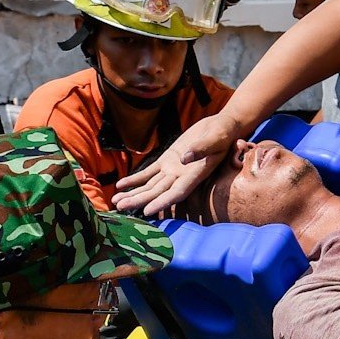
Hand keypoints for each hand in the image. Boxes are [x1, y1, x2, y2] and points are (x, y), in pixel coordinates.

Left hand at [113, 112, 245, 215]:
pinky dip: (135, 179)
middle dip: (140, 201)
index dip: (163, 203)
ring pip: (150, 186)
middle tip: (121, 208)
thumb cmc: (222, 134)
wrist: (221, 127)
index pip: (177, 193)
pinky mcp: (167, 160)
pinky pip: (148, 173)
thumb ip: (201, 149)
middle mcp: (182, 177)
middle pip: (158, 193)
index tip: (148, 211)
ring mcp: (173, 170)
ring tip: (116, 202)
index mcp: (196, 175)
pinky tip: (121, 185)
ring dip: (134, 194)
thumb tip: (184, 159)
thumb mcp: (215, 140)